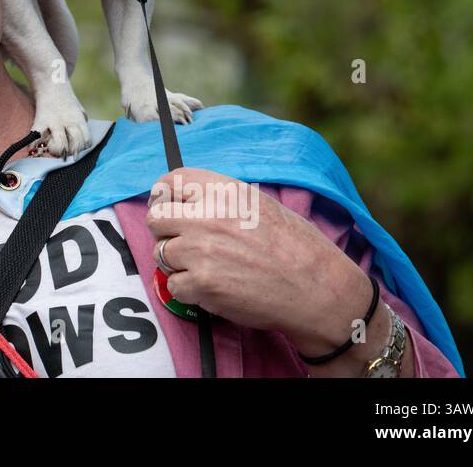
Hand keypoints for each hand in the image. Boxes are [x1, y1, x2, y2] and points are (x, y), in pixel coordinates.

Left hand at [146, 167, 377, 358]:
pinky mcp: (201, 283)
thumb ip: (220, 199)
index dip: (164, 196)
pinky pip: (173, 286)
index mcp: (222, 190)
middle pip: (155, 218)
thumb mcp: (259, 204)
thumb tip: (185, 201)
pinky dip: (188, 291)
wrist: (318, 289)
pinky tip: (213, 289)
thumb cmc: (295, 247)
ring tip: (206, 268)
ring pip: (160, 254)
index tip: (168, 207)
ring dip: (177, 264)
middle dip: (165, 232)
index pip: (169, 181)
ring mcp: (200, 250)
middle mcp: (206, 215)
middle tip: (183, 243)